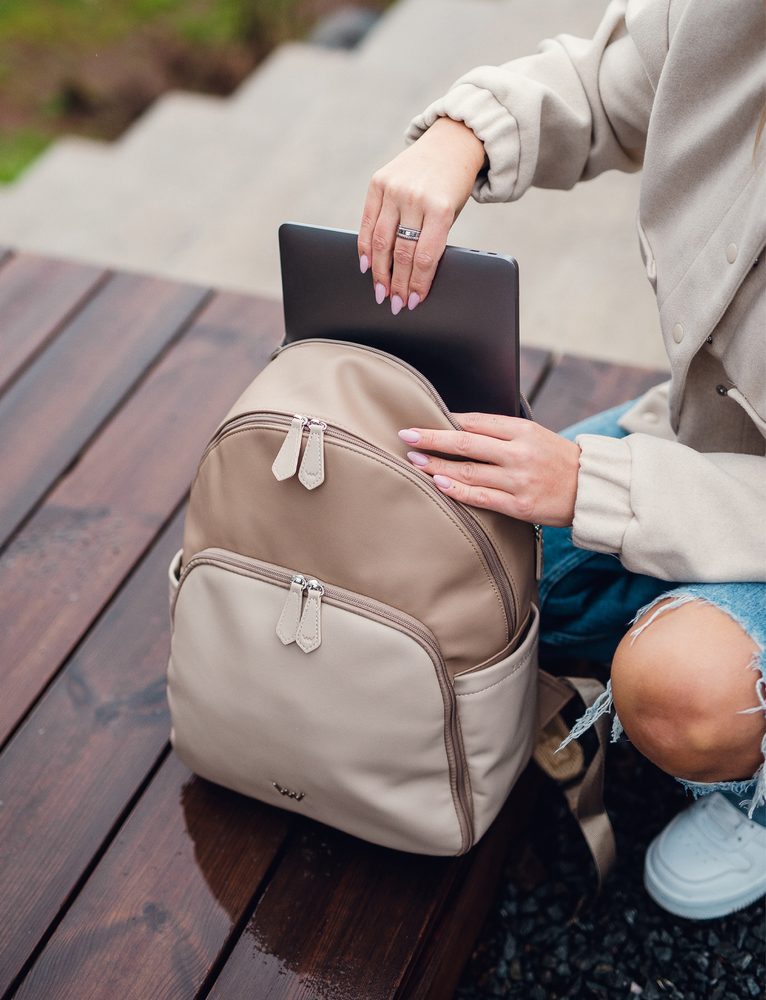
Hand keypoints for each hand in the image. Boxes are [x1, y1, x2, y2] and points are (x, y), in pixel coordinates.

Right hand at [357, 117, 485, 314]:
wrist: (451, 142)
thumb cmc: (453, 185)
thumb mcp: (452, 213)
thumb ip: (433, 240)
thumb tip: (412, 278)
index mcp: (440, 207)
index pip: (424, 257)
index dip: (417, 283)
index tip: (413, 302)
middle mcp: (415, 197)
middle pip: (400, 252)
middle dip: (397, 284)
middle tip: (394, 305)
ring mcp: (394, 188)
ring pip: (380, 241)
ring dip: (378, 272)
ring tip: (380, 291)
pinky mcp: (378, 182)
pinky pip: (367, 222)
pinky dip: (364, 247)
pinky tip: (365, 265)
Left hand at [398, 412, 581, 526]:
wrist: (592, 489)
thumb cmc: (557, 461)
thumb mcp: (534, 436)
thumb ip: (501, 433)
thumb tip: (459, 427)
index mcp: (522, 431)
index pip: (476, 422)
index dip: (445, 421)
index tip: (421, 420)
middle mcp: (519, 453)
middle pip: (466, 443)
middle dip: (433, 438)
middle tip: (406, 436)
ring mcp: (519, 480)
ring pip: (469, 471)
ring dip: (437, 465)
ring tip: (415, 460)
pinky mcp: (520, 506)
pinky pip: (482, 497)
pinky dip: (457, 491)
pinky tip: (438, 484)